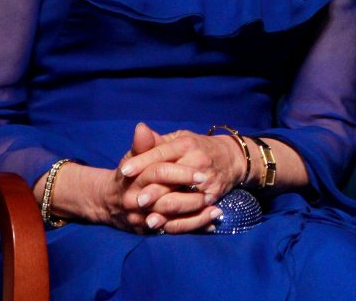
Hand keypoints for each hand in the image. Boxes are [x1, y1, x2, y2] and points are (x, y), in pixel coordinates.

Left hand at [116, 123, 247, 232]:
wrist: (231, 158)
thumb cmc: (196, 148)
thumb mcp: (179, 140)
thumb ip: (157, 141)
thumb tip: (139, 129)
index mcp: (185, 145)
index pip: (160, 154)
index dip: (141, 162)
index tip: (124, 172)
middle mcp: (197, 161)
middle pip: (172, 178)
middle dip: (154, 191)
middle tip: (135, 201)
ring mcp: (206, 179)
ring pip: (184, 198)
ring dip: (166, 211)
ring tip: (148, 220)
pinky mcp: (213, 195)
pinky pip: (195, 212)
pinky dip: (180, 222)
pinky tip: (165, 226)